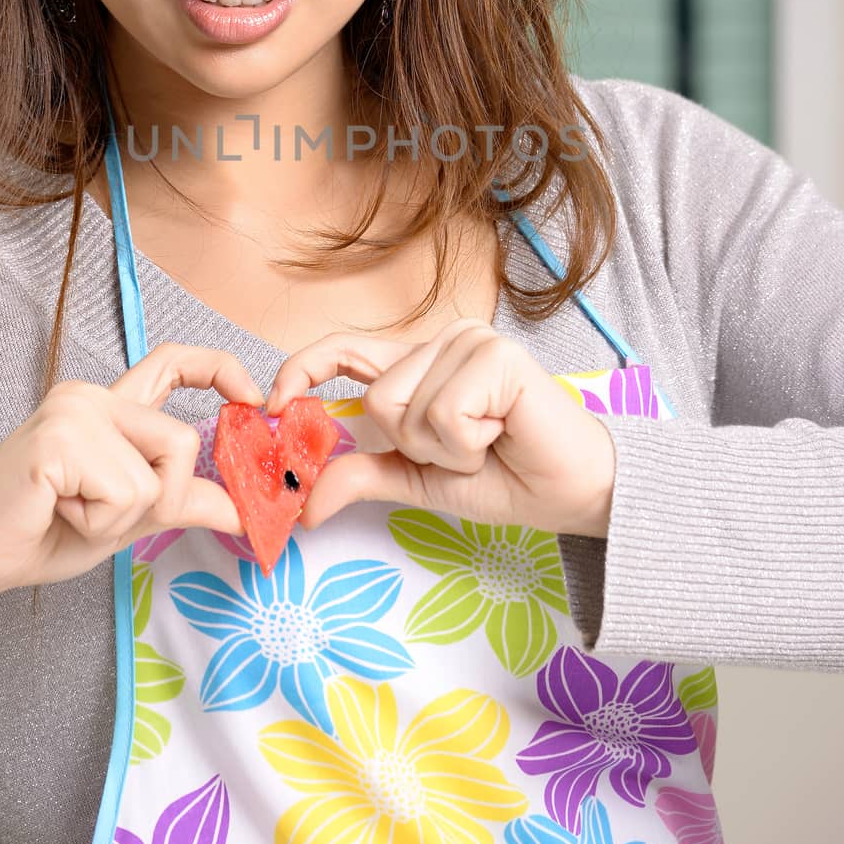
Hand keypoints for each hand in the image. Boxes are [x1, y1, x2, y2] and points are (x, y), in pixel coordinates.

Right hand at [0, 343, 262, 598]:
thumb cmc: (37, 531)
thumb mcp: (125, 517)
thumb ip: (177, 500)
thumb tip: (244, 508)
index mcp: (107, 407)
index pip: (173, 362)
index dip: (221, 369)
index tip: (253, 399)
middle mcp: (93, 396)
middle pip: (181, 440)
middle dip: (159, 499)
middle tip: (98, 515)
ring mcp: (76, 411)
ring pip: (158, 473)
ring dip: (121, 517)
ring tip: (69, 511)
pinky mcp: (61, 438)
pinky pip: (126, 492)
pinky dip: (99, 522)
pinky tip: (56, 511)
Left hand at [264, 317, 615, 537]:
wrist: (572, 493)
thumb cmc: (504, 477)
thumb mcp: (417, 480)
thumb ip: (361, 476)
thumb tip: (302, 503)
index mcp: (418, 363)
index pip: (344, 350)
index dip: (302, 369)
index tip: (271, 402)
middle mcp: (442, 340)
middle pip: (375, 399)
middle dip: (414, 447)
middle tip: (465, 450)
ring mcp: (470, 341)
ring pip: (405, 408)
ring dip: (444, 450)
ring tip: (487, 443)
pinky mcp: (496, 355)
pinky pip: (443, 414)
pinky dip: (467, 444)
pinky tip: (502, 435)